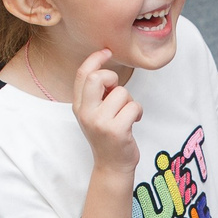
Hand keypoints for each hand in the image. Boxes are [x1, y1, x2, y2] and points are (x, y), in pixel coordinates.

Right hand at [71, 48, 140, 177]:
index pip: (83, 74)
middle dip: (112, 78)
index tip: (107, 51)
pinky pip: (134, 106)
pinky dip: (138, 112)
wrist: (112, 166)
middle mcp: (85, 113)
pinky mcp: (116, 131)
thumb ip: (96, 94)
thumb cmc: (108, 136)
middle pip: (97, 77)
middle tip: (117, 91)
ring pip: (122, 92)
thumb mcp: (94, 113)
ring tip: (126, 115)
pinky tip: (133, 122)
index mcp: (78, 106)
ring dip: (130, 101)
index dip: (95, 59)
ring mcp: (99, 122)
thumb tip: (106, 69)